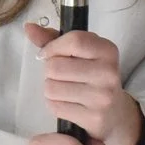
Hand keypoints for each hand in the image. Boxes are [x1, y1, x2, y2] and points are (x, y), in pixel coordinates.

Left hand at [20, 23, 141, 144]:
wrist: (115, 113)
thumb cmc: (91, 76)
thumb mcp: (79, 53)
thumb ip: (53, 39)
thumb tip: (28, 27)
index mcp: (107, 50)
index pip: (74, 41)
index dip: (53, 47)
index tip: (47, 53)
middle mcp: (108, 72)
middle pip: (55, 66)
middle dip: (50, 70)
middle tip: (61, 75)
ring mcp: (102, 97)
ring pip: (51, 87)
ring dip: (51, 88)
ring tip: (64, 89)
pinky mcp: (94, 118)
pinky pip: (55, 107)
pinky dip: (54, 104)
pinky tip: (67, 103)